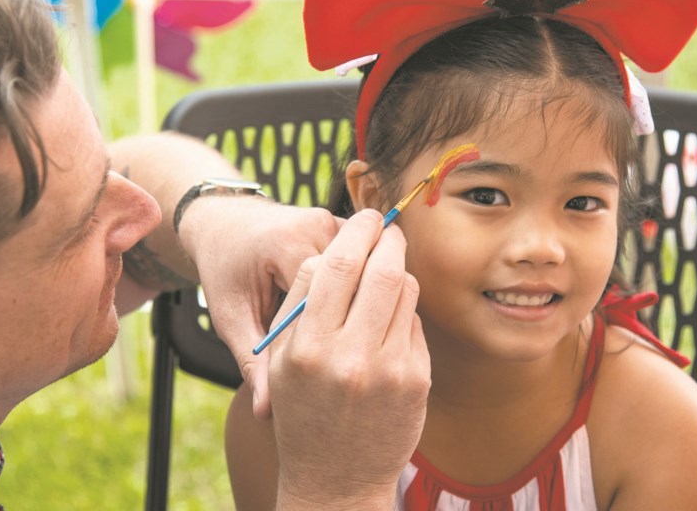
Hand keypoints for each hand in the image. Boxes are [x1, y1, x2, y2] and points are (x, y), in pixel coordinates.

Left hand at [179, 197, 341, 418]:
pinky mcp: (339, 223)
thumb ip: (253, 360)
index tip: (329, 365)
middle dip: (353, 315)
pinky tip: (345, 309)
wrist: (224, 222)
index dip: (336, 332)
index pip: (333, 293)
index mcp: (285, 246)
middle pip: (357, 279)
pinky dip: (355, 283)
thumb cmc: (225, 270)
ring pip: (363, 267)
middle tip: (344, 352)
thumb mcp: (232, 317)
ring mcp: (331, 220)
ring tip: (344, 330)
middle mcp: (315, 225)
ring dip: (357, 299)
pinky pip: (360, 257)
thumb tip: (265, 412)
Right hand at [268, 210, 430, 509]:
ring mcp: (389, 370)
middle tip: (387, 228)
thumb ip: (299, 300)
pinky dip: (403, 311)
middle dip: (388, 238)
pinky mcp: (417, 381)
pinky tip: (388, 321)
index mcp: (308, 345)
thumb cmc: (301, 410)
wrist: (335, 479)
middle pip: (382, 269)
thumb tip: (333, 252)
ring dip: (398, 270)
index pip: (340, 263)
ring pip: (405, 291)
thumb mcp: (279, 357)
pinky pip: (415, 323)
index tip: (364, 217)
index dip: (357, 230)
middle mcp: (350, 356)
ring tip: (385, 272)